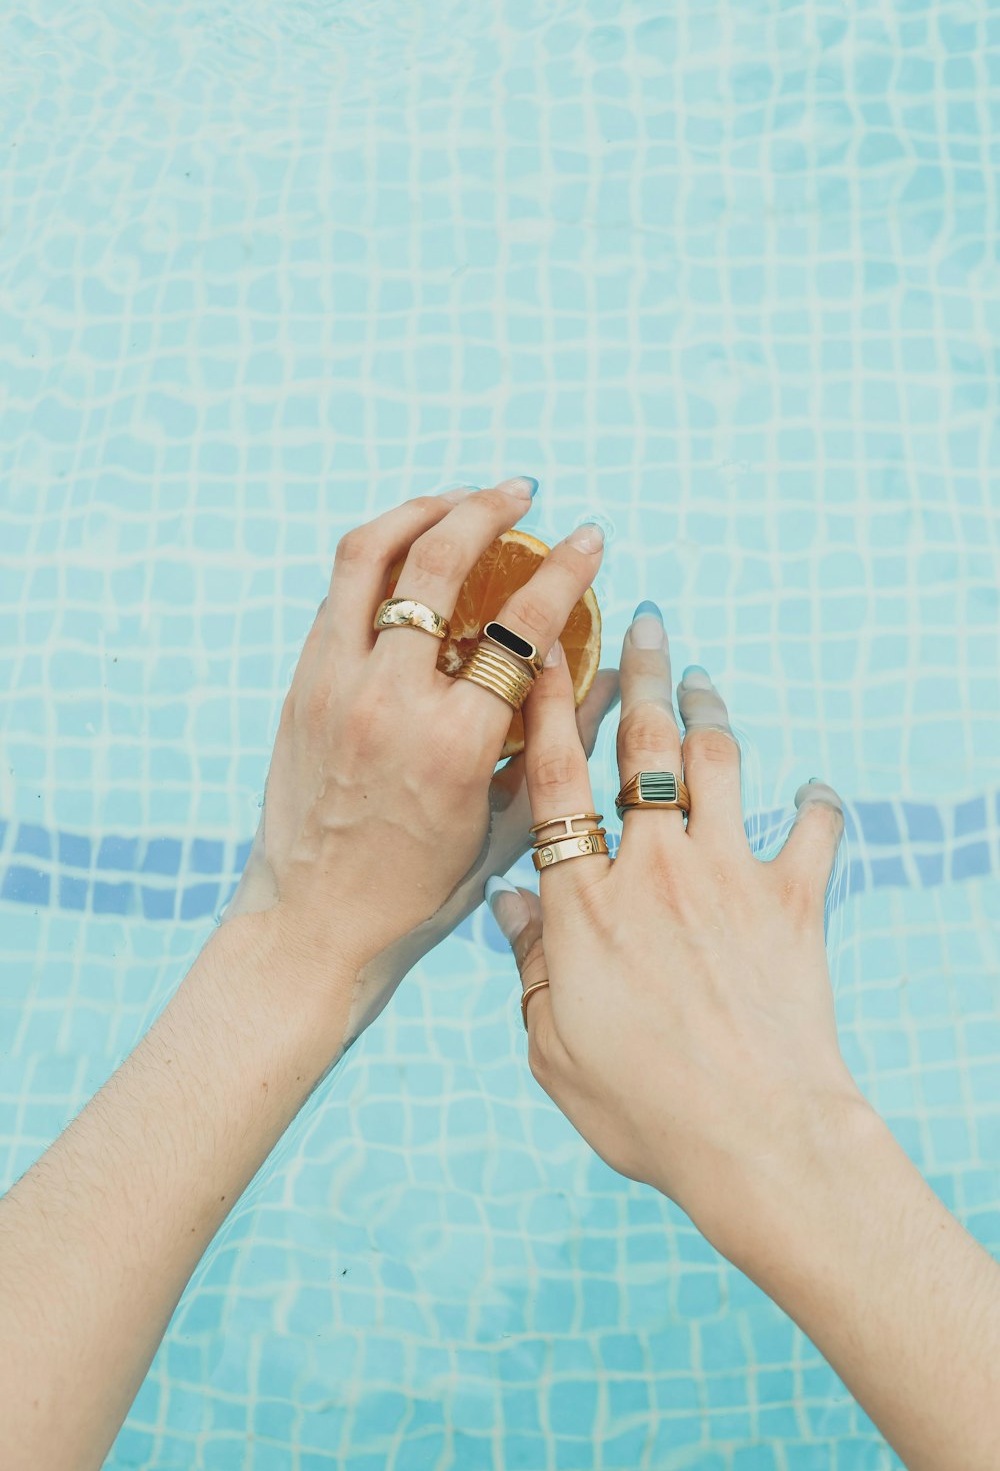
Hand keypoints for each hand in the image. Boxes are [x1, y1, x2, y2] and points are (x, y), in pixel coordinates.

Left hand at [221, 480, 607, 1044]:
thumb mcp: (507, 827)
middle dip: (486, 509)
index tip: (591, 538)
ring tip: (460, 500)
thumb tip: (606, 676)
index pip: (522, 627)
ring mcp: (333, 685)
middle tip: (522, 492)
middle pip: (438, 565)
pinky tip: (411, 553)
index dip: (565, 571)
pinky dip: (380, 555)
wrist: (312, 922)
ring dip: (420, 510)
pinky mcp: (301, 684)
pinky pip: (339, 592)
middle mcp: (388, 701)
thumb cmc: (420, 890)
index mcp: (453, 745)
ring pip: (369, 555)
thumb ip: (558, 745)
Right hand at [486, 601, 865, 1264]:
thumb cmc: (645, 1109)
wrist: (758, 1139)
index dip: (546, 710)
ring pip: (718, 763)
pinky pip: (812, 831)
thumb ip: (531, 967)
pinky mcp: (795, 901)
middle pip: (640, 748)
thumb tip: (508, 902)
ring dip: (708, 712)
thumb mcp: (553, 1048)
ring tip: (700, 679)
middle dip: (640, 674)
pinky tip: (815, 787)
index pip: (555, 782)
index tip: (543, 656)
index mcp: (585, 904)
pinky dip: (816, 802)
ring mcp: (730, 877)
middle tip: (644, 624)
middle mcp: (655, 871)